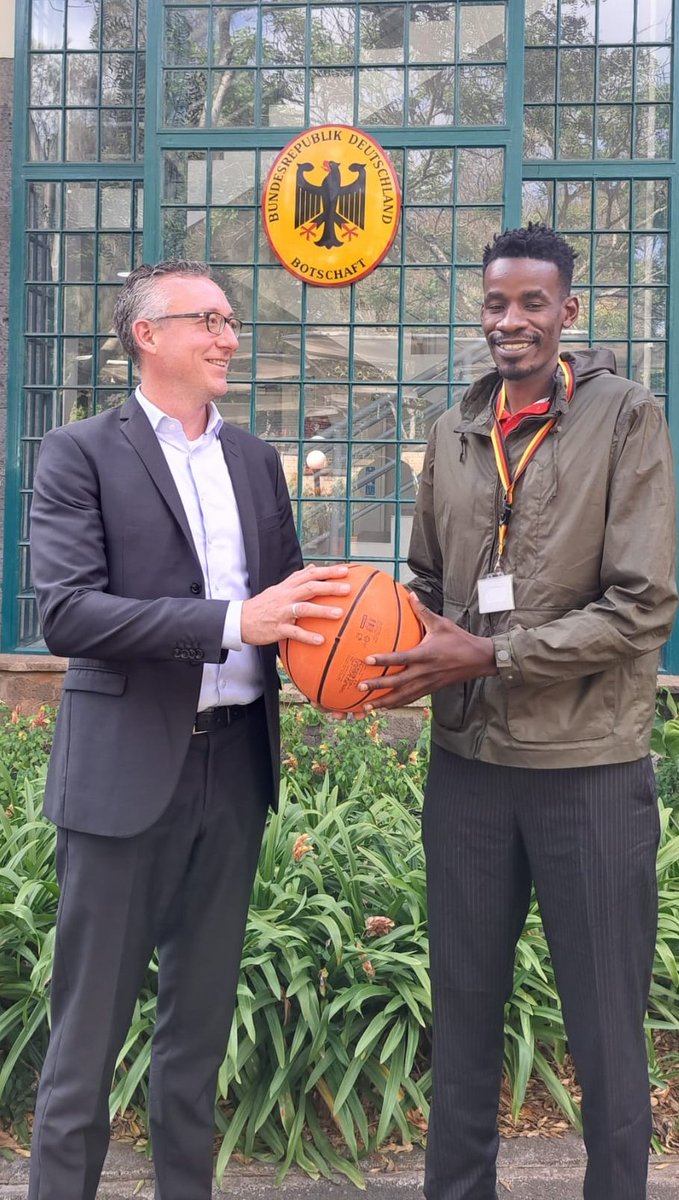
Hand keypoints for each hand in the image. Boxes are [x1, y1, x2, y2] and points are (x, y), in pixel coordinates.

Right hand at [242, 563, 350, 646]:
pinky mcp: (277, 628)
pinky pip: (294, 632)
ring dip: (322, 610)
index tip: (345, 570)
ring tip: (339, 613)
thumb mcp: (278, 588)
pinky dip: (307, 636)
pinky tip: (321, 640)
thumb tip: (313, 567)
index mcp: (287, 587)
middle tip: (348, 589)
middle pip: (310, 588)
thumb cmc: (262, 605)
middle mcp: (286, 597)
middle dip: (329, 587)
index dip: (328, 571)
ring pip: (303, 608)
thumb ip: (296, 578)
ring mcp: (282, 612)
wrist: (239, 620)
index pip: (310, 574)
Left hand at [357, 592, 497, 709]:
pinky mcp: (430, 690)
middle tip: (360, 687)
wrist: (478, 659)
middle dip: (378, 686)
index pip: (401, 658)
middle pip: (398, 682)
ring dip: (384, 702)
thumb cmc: (459, 640)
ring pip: (403, 696)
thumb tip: (410, 594)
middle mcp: (425, 672)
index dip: (384, 660)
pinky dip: (397, 704)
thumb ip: (423, 611)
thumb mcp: (441, 623)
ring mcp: (427, 683)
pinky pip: (411, 699)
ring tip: (366, 706)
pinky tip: (384, 707)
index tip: (367, 659)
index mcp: (426, 654)